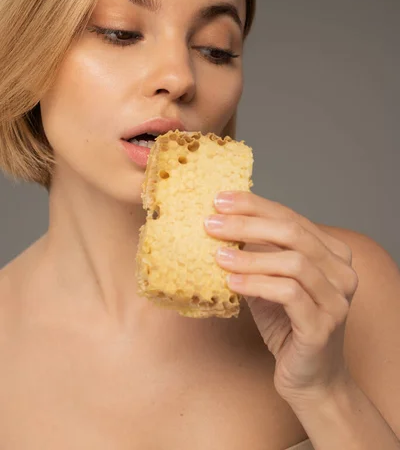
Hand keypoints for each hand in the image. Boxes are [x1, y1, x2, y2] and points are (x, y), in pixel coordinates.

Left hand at [204, 191, 358, 405]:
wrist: (308, 377)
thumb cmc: (286, 323)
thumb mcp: (269, 279)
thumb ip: (257, 252)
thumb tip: (219, 221)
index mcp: (332, 253)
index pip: (291, 216)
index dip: (254, 205)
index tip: (220, 199)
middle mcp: (342, 271)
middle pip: (293, 233)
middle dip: (248, 223)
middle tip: (212, 223)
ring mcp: (336, 300)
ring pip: (293, 262)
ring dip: (250, 255)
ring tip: (217, 255)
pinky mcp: (323, 326)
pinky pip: (289, 293)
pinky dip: (256, 283)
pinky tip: (231, 282)